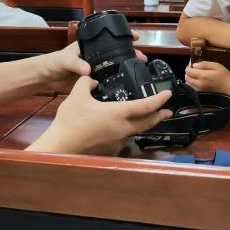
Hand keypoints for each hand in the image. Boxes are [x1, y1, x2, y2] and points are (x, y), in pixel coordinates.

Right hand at [28, 76, 171, 155]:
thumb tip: (92, 80)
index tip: (168, 94)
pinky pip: (122, 138)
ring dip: (142, 124)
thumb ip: (86, 83)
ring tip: (142, 117)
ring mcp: (117, 141)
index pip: (145, 106)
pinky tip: (117, 127)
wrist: (61, 146)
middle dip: (159, 116)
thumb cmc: (71, 119)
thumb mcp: (77, 95)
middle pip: (147, 123)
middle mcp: (123, 129)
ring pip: (134, 131)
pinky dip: (125, 131)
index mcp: (118, 113)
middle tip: (167, 111)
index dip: (159, 99)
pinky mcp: (110, 149)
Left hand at [37, 32, 147, 93]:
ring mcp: (95, 69)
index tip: (135, 37)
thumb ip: (75, 64)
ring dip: (125, 68)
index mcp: (89, 47)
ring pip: (114, 68)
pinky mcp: (93, 82)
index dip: (122, 37)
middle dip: (129, 54)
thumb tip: (88, 70)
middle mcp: (94, 57)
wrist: (46, 78)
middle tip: (141, 58)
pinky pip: (107, 82)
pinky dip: (116, 82)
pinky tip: (125, 85)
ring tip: (138, 70)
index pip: (108, 39)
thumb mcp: (64, 60)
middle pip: (115, 54)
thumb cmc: (53, 62)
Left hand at [185, 61, 229, 92]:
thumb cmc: (225, 77)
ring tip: (196, 76)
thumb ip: (205, 64)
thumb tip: (194, 65)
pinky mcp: (201, 95)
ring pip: (188, 84)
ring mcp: (199, 91)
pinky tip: (198, 82)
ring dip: (189, 79)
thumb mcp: (217, 66)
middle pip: (187, 77)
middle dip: (188, 73)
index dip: (188, 67)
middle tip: (194, 70)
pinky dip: (191, 85)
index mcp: (203, 76)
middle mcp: (199, 84)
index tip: (191, 66)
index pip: (188, 71)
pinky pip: (191, 89)